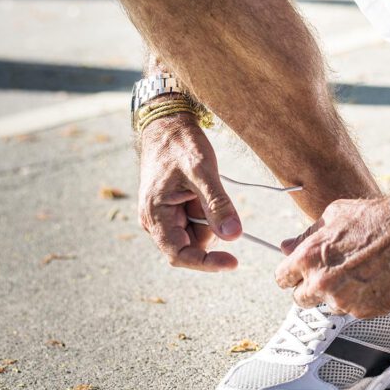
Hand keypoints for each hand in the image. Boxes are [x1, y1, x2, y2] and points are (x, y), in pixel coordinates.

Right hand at [137, 112, 241, 270]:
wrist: (168, 126)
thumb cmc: (180, 145)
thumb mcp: (202, 171)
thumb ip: (218, 205)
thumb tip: (233, 236)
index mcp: (155, 215)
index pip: (179, 255)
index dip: (206, 263)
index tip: (233, 262)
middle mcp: (155, 222)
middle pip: (191, 247)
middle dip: (210, 231)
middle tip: (216, 201)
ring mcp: (164, 218)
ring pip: (197, 235)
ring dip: (210, 219)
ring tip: (204, 188)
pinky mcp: (174, 212)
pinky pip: (197, 223)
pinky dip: (208, 213)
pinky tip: (202, 191)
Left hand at [275, 197, 389, 318]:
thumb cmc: (376, 218)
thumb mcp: (333, 216)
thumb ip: (306, 237)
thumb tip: (286, 247)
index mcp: (309, 258)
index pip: (283, 280)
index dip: (292, 276)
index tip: (299, 276)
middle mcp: (323, 283)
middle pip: (302, 300)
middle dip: (312, 289)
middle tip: (331, 275)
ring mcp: (346, 300)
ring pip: (332, 306)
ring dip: (340, 295)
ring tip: (361, 272)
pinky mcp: (368, 311)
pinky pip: (357, 310)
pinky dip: (363, 300)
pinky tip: (375, 279)